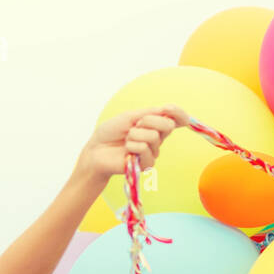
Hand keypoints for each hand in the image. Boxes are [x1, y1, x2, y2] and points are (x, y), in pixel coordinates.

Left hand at [75, 103, 189, 182]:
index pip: (176, 119)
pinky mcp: (146, 164)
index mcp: (155, 125)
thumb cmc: (111, 132)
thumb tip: (167, 110)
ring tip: (126, 139)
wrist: (96, 149)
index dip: (177, 113)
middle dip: (150, 121)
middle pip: (168, 126)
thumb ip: (149, 113)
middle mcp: (157, 139)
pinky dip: (132, 146)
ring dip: (135, 134)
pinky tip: (126, 151)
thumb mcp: (129, 116)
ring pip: (154, 137)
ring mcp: (152, 152)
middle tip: (135, 125)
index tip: (168, 109)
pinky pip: (145, 149)